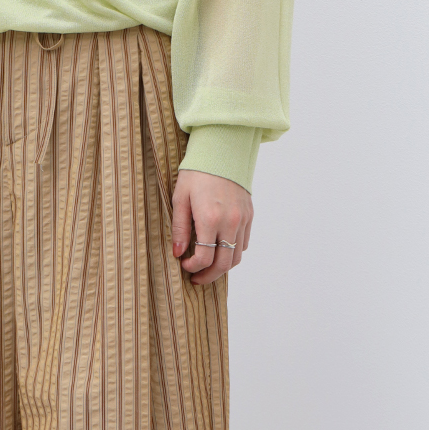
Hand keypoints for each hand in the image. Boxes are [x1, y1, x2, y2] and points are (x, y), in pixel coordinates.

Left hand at [171, 170, 252, 285]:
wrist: (222, 150)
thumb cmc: (197, 172)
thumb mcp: (180, 199)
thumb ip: (180, 229)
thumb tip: (179, 253)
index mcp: (210, 218)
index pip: (205, 258)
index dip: (193, 268)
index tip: (184, 266)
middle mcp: (230, 222)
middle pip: (224, 264)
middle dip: (209, 276)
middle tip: (196, 278)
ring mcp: (242, 219)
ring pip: (237, 257)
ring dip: (222, 268)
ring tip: (208, 269)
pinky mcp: (249, 215)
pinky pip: (244, 243)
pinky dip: (233, 253)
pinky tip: (220, 251)